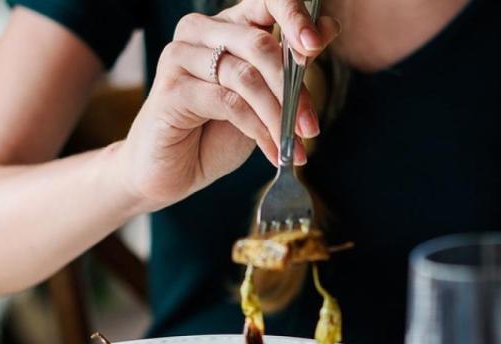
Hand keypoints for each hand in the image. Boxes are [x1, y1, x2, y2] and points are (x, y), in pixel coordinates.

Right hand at [116, 0, 340, 210]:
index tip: (316, 45)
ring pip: (246, 77)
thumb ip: (292, 64)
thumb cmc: (217, 131)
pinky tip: (272, 151)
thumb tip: (329, 28)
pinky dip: (258, 130)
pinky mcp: (171, 88)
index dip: (295, 18)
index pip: (268, 1)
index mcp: (229, 24)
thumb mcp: (265, 96)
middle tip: (310, 128)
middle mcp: (201, 31)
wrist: (172, 169)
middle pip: (260, 45)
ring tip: (294, 145)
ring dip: (278, 116)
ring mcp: (181, 56)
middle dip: (293, 90)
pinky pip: (228, 103)